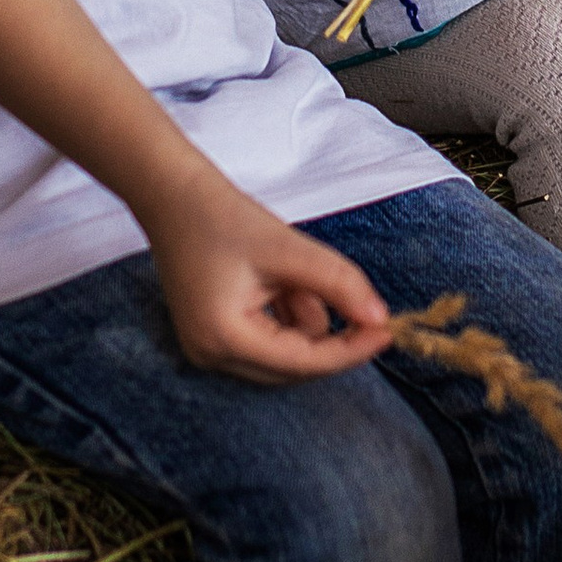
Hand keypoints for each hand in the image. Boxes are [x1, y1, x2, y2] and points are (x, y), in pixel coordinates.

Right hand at [153, 178, 393, 384]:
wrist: (173, 195)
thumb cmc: (222, 216)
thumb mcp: (289, 248)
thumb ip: (338, 283)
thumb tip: (380, 318)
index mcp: (225, 338)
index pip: (303, 362)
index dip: (351, 349)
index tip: (388, 330)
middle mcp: (211, 356)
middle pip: (294, 366)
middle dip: (329, 334)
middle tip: (360, 303)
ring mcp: (208, 350)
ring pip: (284, 353)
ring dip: (306, 319)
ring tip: (295, 274)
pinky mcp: (213, 337)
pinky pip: (266, 340)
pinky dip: (288, 316)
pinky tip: (284, 282)